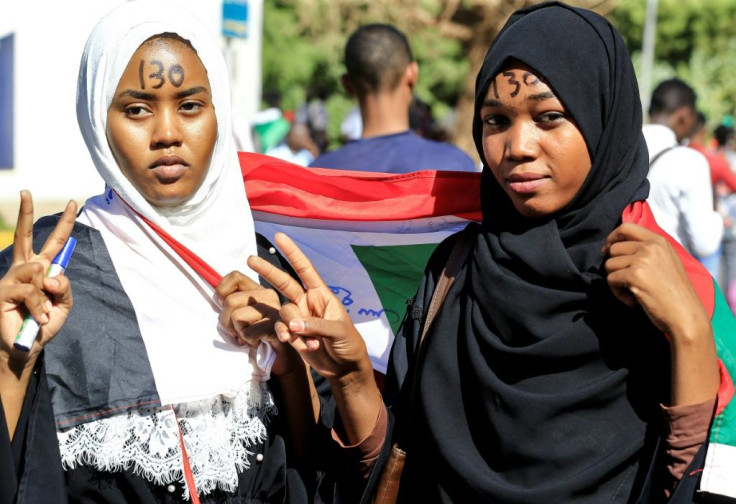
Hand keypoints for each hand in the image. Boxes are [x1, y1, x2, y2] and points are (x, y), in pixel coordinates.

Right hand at [0, 191, 76, 370]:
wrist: (27, 347)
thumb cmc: (44, 324)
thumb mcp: (63, 304)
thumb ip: (64, 287)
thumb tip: (51, 275)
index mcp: (41, 270)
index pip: (54, 242)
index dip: (64, 223)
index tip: (73, 203)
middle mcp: (24, 269)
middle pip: (26, 235)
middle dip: (26, 213)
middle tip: (25, 191)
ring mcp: (10, 279)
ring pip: (36, 270)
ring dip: (46, 294)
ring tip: (44, 312)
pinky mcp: (2, 292)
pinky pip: (30, 291)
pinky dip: (39, 306)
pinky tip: (39, 318)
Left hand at [216, 270, 300, 375]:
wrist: (281, 356)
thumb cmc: (258, 335)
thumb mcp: (244, 314)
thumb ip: (233, 302)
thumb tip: (217, 298)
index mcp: (259, 289)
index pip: (234, 276)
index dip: (222, 291)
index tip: (224, 306)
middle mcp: (268, 295)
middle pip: (230, 300)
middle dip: (226, 321)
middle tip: (237, 331)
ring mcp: (274, 310)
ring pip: (237, 316)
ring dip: (238, 332)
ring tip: (249, 336)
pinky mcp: (276, 326)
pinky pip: (247, 332)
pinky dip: (248, 341)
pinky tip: (257, 342)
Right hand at [246, 232, 372, 383]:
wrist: (344, 368)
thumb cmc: (349, 344)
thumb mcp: (338, 331)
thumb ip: (316, 326)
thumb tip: (292, 326)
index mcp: (322, 294)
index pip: (305, 269)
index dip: (292, 253)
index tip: (279, 237)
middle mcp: (308, 302)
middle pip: (284, 283)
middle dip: (268, 271)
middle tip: (250, 259)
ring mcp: (299, 317)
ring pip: (284, 313)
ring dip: (293, 327)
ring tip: (312, 343)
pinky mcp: (292, 334)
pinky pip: (282, 329)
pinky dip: (289, 337)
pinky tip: (303, 346)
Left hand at [603, 222, 708, 337]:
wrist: (685, 314)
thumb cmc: (675, 293)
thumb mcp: (666, 261)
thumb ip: (647, 250)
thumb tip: (616, 246)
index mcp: (659, 241)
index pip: (627, 227)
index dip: (612, 237)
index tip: (607, 249)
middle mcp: (650, 247)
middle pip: (613, 248)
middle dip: (614, 266)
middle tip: (626, 281)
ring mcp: (642, 260)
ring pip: (609, 265)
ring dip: (616, 281)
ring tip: (632, 292)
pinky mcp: (634, 276)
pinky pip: (611, 280)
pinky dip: (617, 293)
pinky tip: (632, 300)